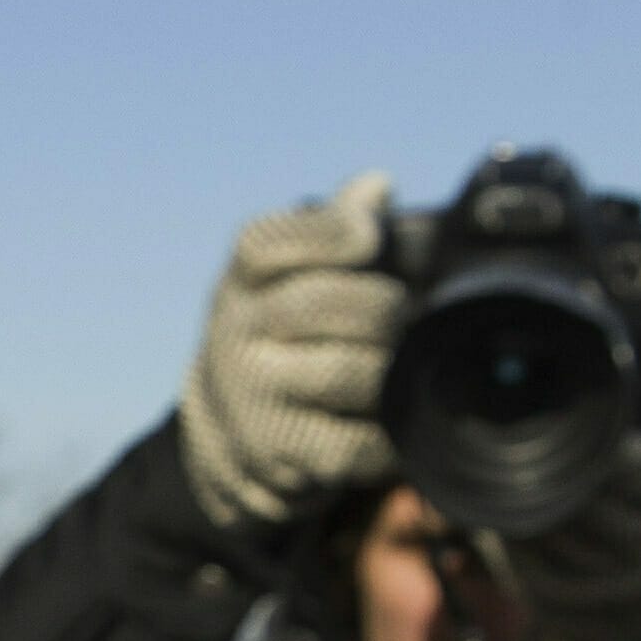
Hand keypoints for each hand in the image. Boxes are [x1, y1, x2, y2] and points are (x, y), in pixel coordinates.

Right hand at [178, 173, 407, 533]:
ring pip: (346, 373)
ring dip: (390, 370)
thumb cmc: (291, 334)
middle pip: (318, 306)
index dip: (325, 234)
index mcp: (242, 281)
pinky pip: (357, 441)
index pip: (266, 245)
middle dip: (381, 308)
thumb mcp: (294, 276)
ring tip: (404, 365)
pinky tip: (399, 415)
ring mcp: (253, 399)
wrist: (237, 432)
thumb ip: (335, 229)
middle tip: (404, 316)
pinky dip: (390, 432)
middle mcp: (235, 335)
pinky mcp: (280, 456)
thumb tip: (376, 185)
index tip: (369, 235)